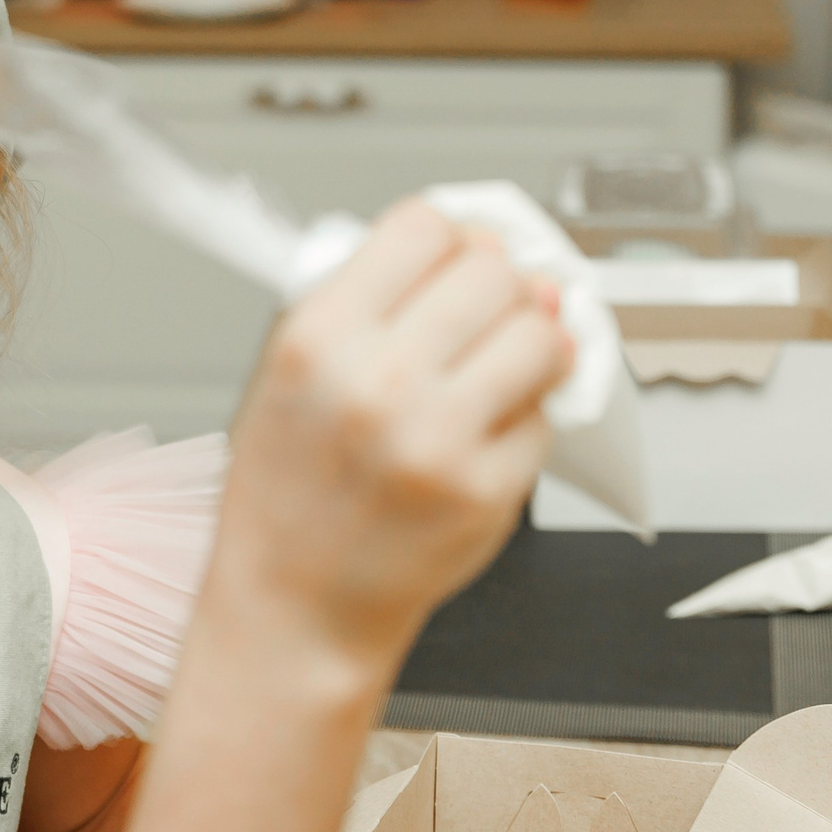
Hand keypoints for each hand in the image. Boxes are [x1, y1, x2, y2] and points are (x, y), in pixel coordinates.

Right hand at [212, 196, 571, 673]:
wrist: (295, 604)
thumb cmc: (289, 494)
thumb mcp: (286, 376)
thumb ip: (370, 305)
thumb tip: (481, 252)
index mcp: (317, 341)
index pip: (422, 227)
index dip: (448, 238)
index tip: (452, 259)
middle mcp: (376, 383)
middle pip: (493, 271)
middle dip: (499, 287)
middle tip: (483, 317)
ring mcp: (437, 440)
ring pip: (541, 335)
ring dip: (531, 344)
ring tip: (497, 370)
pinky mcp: (486, 491)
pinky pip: (546, 416)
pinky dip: (526, 418)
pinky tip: (483, 436)